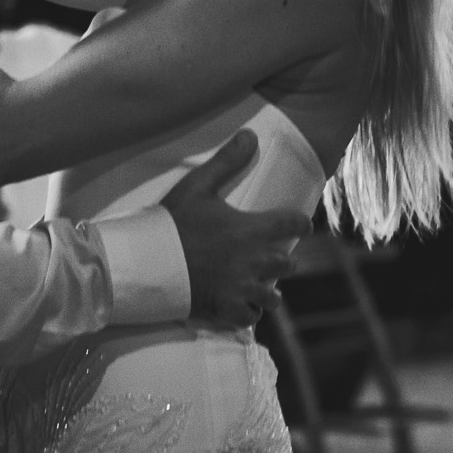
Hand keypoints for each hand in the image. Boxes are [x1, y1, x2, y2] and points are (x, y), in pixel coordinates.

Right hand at [162, 131, 311, 328]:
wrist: (148, 263)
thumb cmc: (173, 222)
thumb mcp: (197, 185)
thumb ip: (227, 161)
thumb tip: (250, 134)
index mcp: (252, 230)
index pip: (293, 224)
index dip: (302, 223)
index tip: (304, 225)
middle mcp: (255, 262)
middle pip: (287, 264)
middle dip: (284, 260)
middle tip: (276, 258)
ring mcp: (243, 289)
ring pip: (273, 296)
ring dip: (269, 290)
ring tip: (261, 287)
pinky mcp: (227, 309)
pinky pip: (251, 317)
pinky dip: (249, 312)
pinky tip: (243, 306)